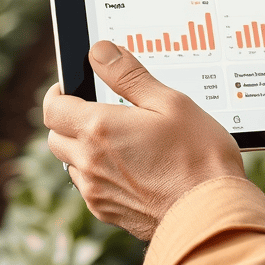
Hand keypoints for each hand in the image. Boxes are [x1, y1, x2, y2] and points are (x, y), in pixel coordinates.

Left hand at [43, 40, 245, 240]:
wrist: (210, 212)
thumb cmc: (198, 155)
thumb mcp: (171, 102)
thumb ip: (129, 75)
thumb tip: (100, 51)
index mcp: (99, 128)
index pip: (53, 107)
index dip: (59, 93)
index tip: (72, 87)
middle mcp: (89, 162)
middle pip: (55, 136)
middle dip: (69, 120)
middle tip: (98, 111)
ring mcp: (95, 191)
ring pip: (71, 164)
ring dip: (83, 149)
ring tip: (119, 141)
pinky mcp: (106, 213)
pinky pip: (88, 188)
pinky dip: (98, 175)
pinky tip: (130, 168)